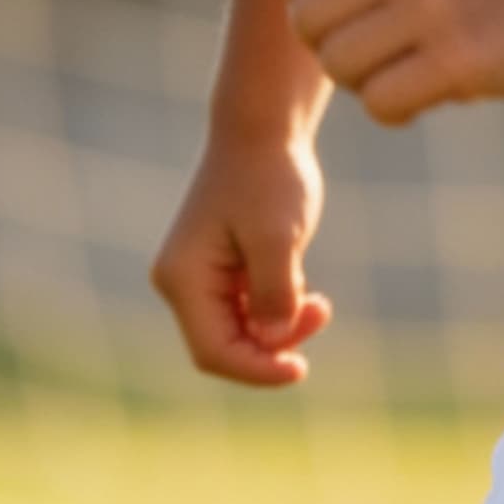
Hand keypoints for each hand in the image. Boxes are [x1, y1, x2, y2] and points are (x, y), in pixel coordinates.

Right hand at [151, 129, 334, 386]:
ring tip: (321, 305)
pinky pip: (248, 313)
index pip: (213, 352)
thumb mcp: (278, 238)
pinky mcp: (221, 272)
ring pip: (240, 333)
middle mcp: (182, 283)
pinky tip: (308, 295)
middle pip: (225, 347)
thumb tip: (271, 342)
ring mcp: (199, 278)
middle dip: (274, 347)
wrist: (263, 132)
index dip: (257, 370)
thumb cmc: (269, 179)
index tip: (301, 369)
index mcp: (183, 278)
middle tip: (321, 314)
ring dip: (282, 329)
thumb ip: (274, 295)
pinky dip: (279, 312)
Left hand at [279, 0, 503, 126]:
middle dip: (333, 51)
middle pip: (308, 22)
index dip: (310, 4)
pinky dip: (396, 112)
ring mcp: (430, 6)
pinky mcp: (459, 58)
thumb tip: (298, 15)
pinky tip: (428, 98)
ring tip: (408, 75)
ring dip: (366, 85)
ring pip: (340, 65)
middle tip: (379, 59)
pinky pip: (382, 103)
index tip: (353, 21)